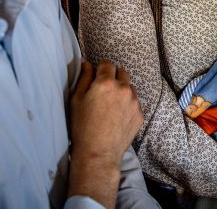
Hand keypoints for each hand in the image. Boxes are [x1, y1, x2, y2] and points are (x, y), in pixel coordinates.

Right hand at [68, 60, 142, 201]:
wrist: (98, 153)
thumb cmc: (82, 126)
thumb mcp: (76, 100)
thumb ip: (84, 78)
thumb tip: (87, 64)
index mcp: (106, 82)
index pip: (107, 64)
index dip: (100, 69)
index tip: (96, 77)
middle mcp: (124, 88)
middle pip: (121, 72)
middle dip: (113, 77)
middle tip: (104, 91)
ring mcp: (134, 101)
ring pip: (130, 87)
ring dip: (122, 90)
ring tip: (111, 106)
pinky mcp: (140, 114)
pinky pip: (134, 103)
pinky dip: (128, 105)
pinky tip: (117, 117)